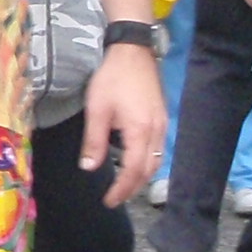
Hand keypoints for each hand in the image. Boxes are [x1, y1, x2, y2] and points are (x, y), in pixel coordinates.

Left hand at [80, 44, 165, 205]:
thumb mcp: (96, 109)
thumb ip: (94, 141)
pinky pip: (158, 148)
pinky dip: (147, 162)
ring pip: (157, 160)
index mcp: (140, 132)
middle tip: (115, 198)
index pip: (133, 172)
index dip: (122, 190)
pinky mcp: (162, 116)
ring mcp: (163, 124)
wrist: (133, 50)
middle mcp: (157, 131)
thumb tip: (89, 168)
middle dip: (133, 188)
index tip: (109, 201)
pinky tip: (135, 161)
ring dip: (141, 177)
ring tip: (124, 185)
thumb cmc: (112, 77)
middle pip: (149, 170)